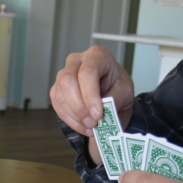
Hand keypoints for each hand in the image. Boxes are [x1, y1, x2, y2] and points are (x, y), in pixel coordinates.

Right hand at [50, 46, 134, 163]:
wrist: (110, 93)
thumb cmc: (117, 86)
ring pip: (60, 96)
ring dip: (75, 116)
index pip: (87, 72)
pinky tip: (84, 126)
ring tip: (91, 127)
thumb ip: (115, 98)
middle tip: (93, 123)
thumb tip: (103, 110)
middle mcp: (76, 61)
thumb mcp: (125, 91)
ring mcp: (63, 75)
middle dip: (79, 107)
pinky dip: (71, 121)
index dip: (90, 95)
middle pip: (67, 81)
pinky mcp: (57, 90)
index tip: (98, 114)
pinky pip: (58, 107)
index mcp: (96, 55)